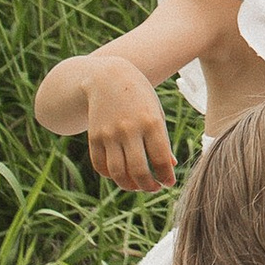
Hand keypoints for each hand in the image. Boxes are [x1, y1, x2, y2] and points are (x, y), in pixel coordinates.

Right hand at [80, 58, 178, 194]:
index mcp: (150, 122)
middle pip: (139, 170)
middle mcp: (129, 129)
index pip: (160, 159)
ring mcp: (109, 134)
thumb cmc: (139, 96)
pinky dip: (110, 176)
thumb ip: (162, 140)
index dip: (166, 176)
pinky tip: (120, 175)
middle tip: (155, 188)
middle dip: (149, 186)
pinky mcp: (94, 137)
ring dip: (129, 186)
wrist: (107, 77)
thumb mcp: (155, 112)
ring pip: (118, 172)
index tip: (169, 182)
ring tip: (138, 186)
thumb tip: (170, 167)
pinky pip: (100, 165)